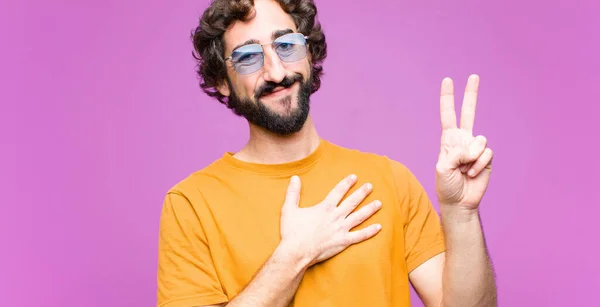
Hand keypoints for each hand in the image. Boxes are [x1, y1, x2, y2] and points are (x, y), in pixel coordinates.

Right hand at [279, 174, 381, 266]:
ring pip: (359, 217)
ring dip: (369, 209)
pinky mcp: (343, 242)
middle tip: (370, 186)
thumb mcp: (289, 209)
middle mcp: (335, 216)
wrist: (296, 253)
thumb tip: (295, 177)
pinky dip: (370, 231)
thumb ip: (293, 192)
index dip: (346, 183)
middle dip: (362, 193)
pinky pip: (360, 236)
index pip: (338, 192)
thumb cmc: (292, 232)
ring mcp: (340, 229)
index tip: (354, 177)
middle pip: (352, 202)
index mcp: (324, 208)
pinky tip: (378, 227)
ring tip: (379, 203)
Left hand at [436, 74, 493, 211]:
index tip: (447, 80)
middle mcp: (464, 140)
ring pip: (478, 141)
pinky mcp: (487, 158)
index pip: (448, 115)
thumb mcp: (442, 168)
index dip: (447, 98)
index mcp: (449, 139)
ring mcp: (476, 148)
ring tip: (463, 170)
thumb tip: (474, 147)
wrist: (459, 201)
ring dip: (469, 158)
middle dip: (471, 94)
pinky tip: (471, 174)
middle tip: (473, 76)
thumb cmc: (447, 185)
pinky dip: (477, 165)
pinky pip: (485, 154)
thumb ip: (455, 154)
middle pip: (468, 112)